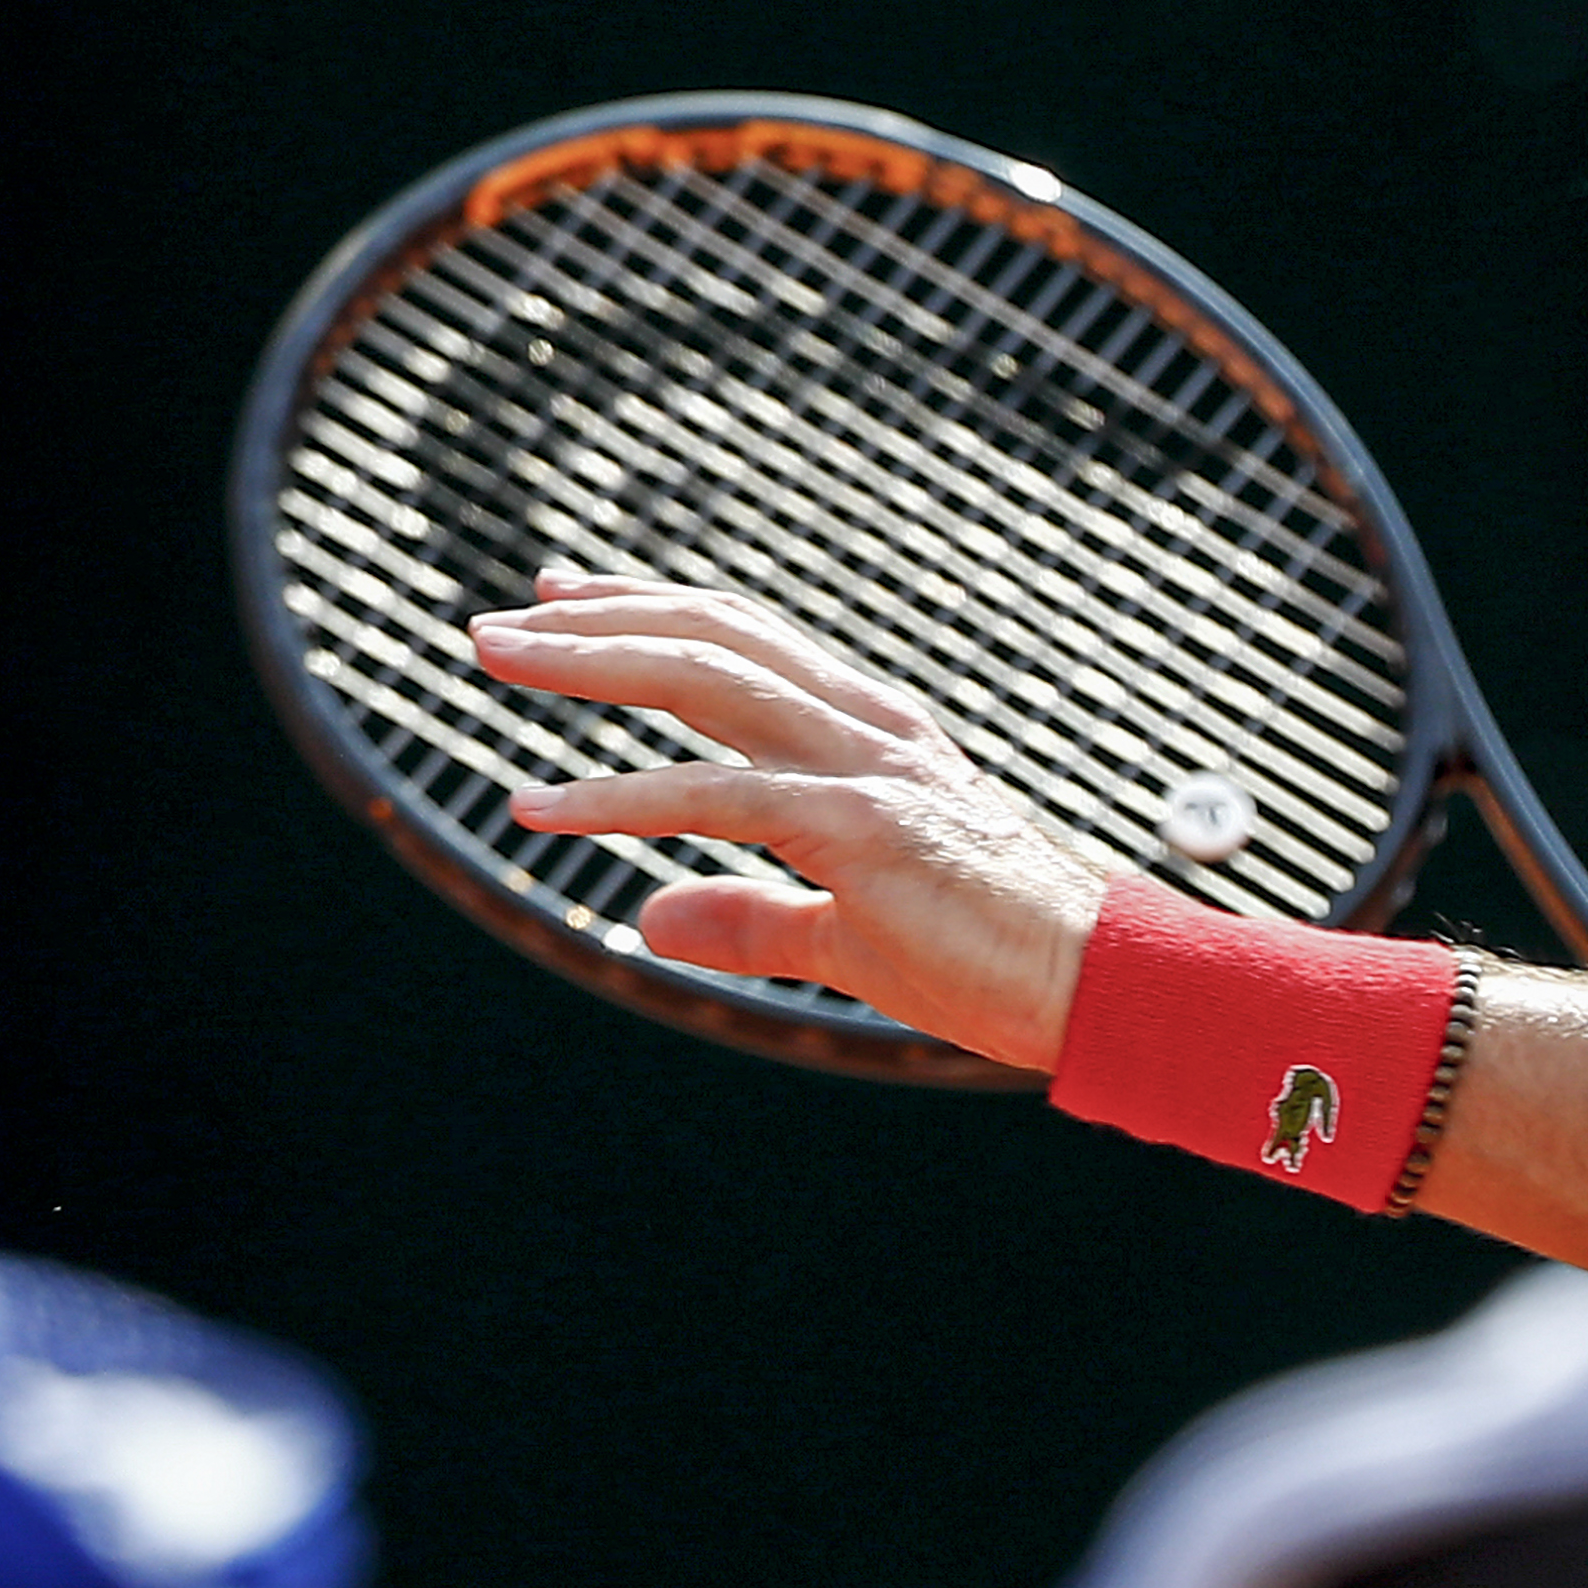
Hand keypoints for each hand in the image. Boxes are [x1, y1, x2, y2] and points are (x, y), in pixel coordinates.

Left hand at [467, 573, 1107, 1071]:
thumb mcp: (843, 935)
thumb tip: (650, 916)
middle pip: (716, 638)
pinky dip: (618, 796)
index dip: (652, 612)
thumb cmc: (990, 959)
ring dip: (590, 662)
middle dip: (598, 620)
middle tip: (495, 625)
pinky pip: (718, 798)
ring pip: (708, 682)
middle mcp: (871, 729)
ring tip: (492, 660)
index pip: (749, 642)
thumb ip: (748, 918)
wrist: (1094, 986)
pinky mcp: (862, 829)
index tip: (562, 601)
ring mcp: (869, 770)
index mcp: (876, 735)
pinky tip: (539, 807)